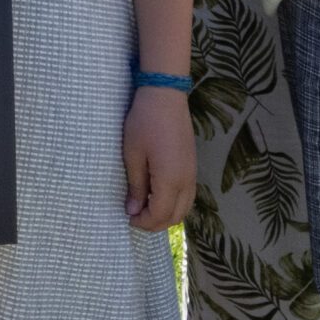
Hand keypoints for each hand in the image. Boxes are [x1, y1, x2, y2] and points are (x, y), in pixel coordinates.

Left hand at [121, 85, 194, 230]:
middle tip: (135, 217)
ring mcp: (192, 173)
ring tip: (146, 209)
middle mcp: (186, 181)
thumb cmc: (144, 123)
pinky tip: (159, 196)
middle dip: (155, 223)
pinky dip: (175, 204)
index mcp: (170, 180)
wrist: (165, 95)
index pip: (160, 215)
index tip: (128, 218)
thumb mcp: (133, 154)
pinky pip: (188, 196)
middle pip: (175, 217)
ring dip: (167, 215)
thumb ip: (136, 186)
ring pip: (185, 208)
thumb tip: (134, 211)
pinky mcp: (192, 166)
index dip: (144, 222)